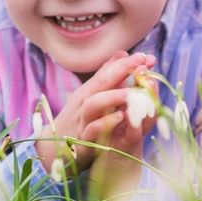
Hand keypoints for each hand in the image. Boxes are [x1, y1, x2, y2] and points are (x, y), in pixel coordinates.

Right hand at [34, 51, 155, 175]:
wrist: (56, 147)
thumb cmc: (80, 118)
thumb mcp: (93, 95)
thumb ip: (109, 76)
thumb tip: (123, 53)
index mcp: (89, 90)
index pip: (107, 71)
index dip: (125, 63)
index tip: (145, 56)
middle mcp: (84, 102)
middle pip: (100, 82)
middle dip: (121, 71)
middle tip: (142, 66)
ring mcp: (82, 120)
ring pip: (93, 104)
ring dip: (113, 96)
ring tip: (132, 93)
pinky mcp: (82, 140)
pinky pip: (92, 130)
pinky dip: (105, 123)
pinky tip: (121, 117)